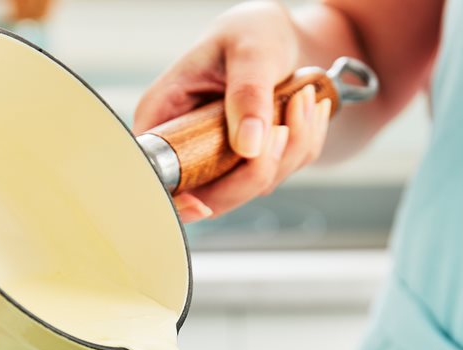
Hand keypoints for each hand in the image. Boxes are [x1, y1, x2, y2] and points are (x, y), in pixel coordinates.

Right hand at [132, 1, 333, 221]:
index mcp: (166, 116)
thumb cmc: (253, 32)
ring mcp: (221, 160)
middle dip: (255, 170)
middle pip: (210, 197)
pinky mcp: (253, 163)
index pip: (156, 176)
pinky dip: (303, 142)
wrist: (282, 37)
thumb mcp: (250, 49)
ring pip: (254, 186)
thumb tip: (248, 146)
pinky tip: (306, 106)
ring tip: (303, 96)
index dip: (173, 200)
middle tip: (282, 125)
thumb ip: (248, 94)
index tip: (200, 203)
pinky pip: (283, 172)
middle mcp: (189, 146)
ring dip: (290, 147)